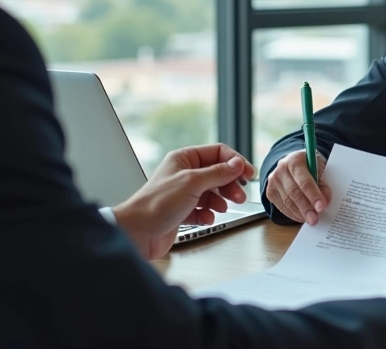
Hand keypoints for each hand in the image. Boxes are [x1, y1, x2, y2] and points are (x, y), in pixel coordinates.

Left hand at [113, 144, 254, 259]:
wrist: (137, 232)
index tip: (248, 174)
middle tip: (239, 195)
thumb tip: (237, 163)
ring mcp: (183, 193)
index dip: (235, 162)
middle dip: (229, 184)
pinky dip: (208, 214)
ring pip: (211, 192)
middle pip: (217, 173)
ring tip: (224, 208)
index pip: (217, 152)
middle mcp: (183, 174)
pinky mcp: (181, 212)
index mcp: (184, 159)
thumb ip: (218, 172)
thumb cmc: (156, 204)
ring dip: (221, 200)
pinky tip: (207, 218)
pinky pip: (202, 209)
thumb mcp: (193, 182)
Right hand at [265, 149, 330, 224]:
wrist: (295, 163)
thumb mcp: (321, 169)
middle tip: (315, 219)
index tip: (321, 207)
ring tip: (311, 219)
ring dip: (300, 213)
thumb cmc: (311, 166)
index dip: (313, 195)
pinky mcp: (270, 191)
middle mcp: (281, 169)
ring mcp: (273, 180)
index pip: (304, 180)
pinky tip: (301, 217)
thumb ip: (323, 184)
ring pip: (287, 201)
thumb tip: (325, 201)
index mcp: (295, 160)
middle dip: (306, 208)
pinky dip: (292, 214)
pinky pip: (281, 206)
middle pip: (294, 192)